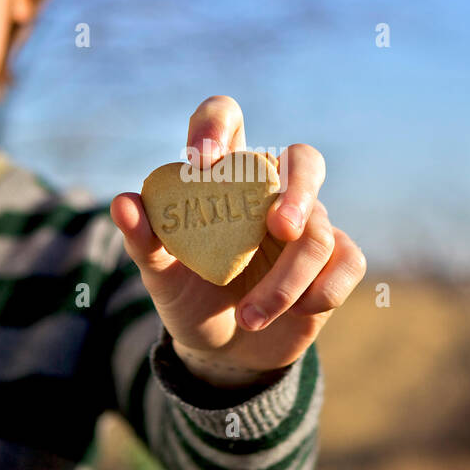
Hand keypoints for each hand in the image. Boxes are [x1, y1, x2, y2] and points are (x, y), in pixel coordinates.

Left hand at [109, 95, 366, 387]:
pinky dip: (320, 292)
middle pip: (304, 159)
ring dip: (284, 283)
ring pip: (317, 234)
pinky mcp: (335, 259)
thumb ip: (144, 239)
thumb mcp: (160, 274)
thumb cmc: (190, 297)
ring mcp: (309, 223)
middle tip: (279, 228)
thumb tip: (122, 203)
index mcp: (225, 176)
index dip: (216, 125)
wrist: (223, 351)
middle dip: (299, 190)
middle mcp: (272, 191)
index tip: (203, 161)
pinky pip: (347, 262)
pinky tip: (297, 312)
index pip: (226, 119)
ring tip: (248, 317)